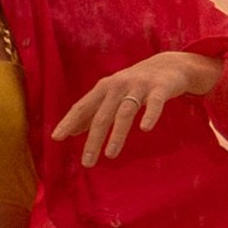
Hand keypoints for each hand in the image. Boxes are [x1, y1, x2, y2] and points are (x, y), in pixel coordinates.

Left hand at [52, 49, 221, 166]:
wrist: (171, 65)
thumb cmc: (135, 84)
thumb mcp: (112, 94)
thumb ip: (93, 111)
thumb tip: (72, 131)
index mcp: (104, 87)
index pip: (82, 106)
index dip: (69, 121)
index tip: (56, 138)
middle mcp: (118, 85)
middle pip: (102, 115)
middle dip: (93, 140)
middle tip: (87, 163)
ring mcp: (139, 86)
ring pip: (125, 112)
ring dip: (117, 134)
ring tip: (110, 155)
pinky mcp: (160, 88)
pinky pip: (154, 103)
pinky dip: (150, 115)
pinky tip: (145, 129)